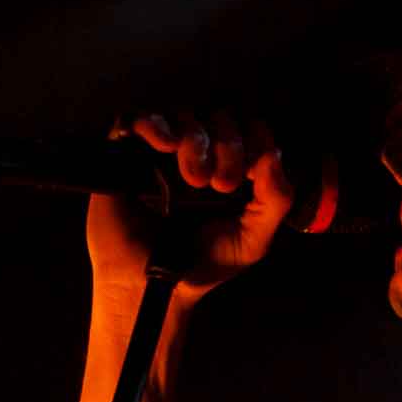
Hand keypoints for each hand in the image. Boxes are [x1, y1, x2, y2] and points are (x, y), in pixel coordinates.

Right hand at [88, 110, 295, 307]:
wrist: (155, 286)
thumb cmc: (205, 263)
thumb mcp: (254, 238)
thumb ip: (275, 200)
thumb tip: (272, 154)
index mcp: (233, 168)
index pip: (251, 129)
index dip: (258, 139)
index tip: (254, 170)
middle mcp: (201, 154)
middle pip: (221, 117)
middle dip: (229, 144)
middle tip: (223, 185)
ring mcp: (163, 153)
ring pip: (185, 115)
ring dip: (196, 139)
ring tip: (194, 179)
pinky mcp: (126, 155)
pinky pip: (137, 119)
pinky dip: (153, 123)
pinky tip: (164, 145)